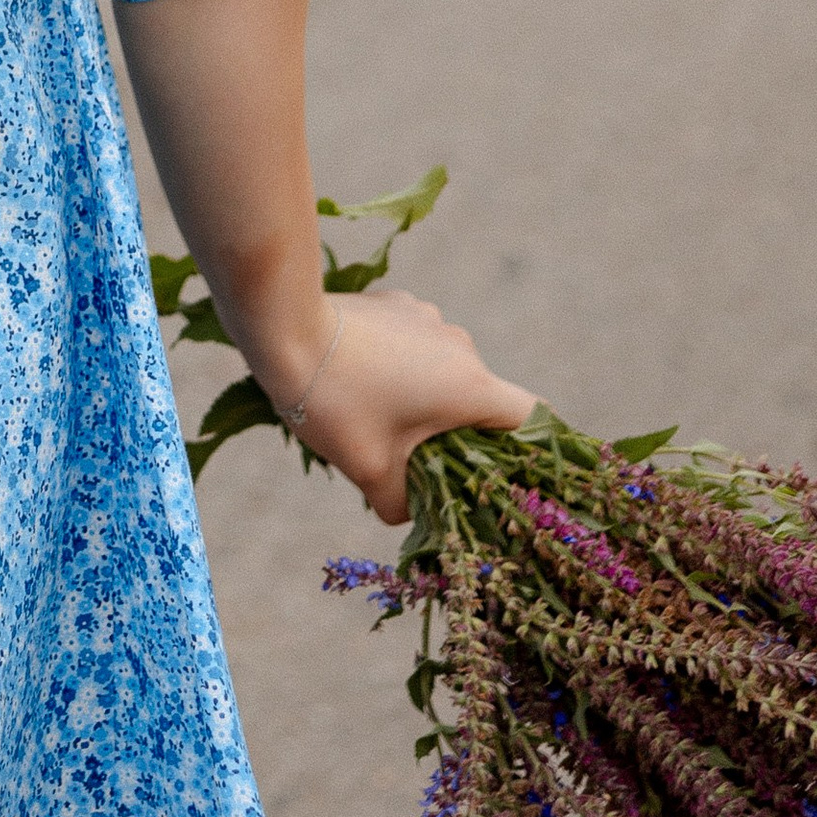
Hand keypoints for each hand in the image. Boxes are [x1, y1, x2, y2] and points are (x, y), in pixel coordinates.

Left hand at [273, 285, 535, 524]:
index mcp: (470, 386)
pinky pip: (416, 345)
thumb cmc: (336, 402)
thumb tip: (409, 513)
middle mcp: (460, 345)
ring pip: (445, 370)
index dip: (530, 449)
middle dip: (461, 433)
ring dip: (426, 398)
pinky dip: (402, 367)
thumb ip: (404, 505)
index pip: (532, 417)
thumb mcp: (371, 472)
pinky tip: (363, 380)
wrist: (284, 327)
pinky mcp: (397, 303)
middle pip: (482, 398)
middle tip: (426, 462)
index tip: (508, 472)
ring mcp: (428, 318)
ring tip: (381, 420)